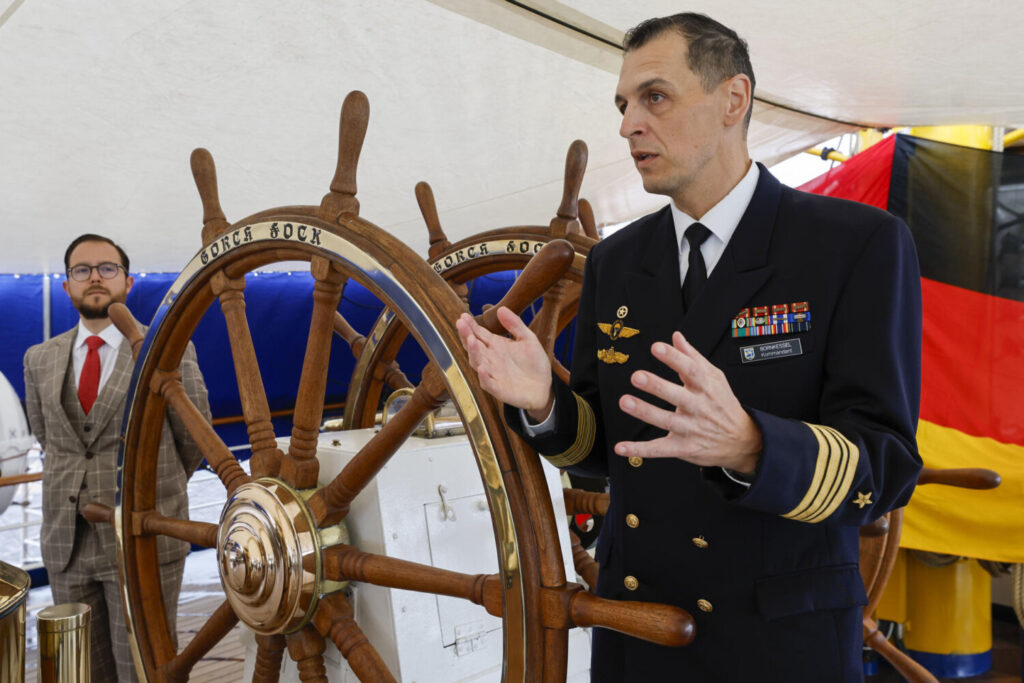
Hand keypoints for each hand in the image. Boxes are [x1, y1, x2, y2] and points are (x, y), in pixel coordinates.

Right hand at [456, 306, 553, 419]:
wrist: (544, 386)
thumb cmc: (534, 363)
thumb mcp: (528, 339)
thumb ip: (515, 325)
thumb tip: (501, 308)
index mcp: (496, 346)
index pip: (479, 334)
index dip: (470, 325)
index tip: (463, 316)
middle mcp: (490, 359)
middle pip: (474, 346)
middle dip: (466, 335)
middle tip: (461, 324)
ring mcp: (493, 374)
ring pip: (478, 362)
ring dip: (473, 352)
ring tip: (471, 341)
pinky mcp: (499, 389)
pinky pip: (488, 383)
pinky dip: (484, 377)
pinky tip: (482, 368)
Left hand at [614, 331, 761, 472]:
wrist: (742, 441)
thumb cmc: (723, 405)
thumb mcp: (715, 378)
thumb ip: (693, 357)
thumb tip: (676, 337)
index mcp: (705, 387)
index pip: (690, 370)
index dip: (674, 358)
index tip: (657, 347)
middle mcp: (698, 407)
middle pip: (676, 395)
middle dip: (656, 386)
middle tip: (636, 376)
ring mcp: (690, 428)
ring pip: (665, 420)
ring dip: (644, 412)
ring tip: (625, 401)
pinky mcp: (683, 447)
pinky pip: (659, 449)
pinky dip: (639, 450)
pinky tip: (621, 447)